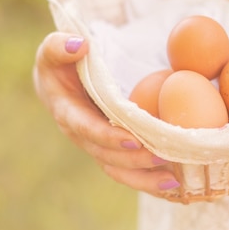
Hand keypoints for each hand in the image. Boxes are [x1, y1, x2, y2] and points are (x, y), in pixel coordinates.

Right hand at [33, 31, 180, 194]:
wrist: (61, 80)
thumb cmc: (60, 62)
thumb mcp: (52, 50)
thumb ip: (60, 46)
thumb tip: (80, 45)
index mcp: (67, 112)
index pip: (87, 129)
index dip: (108, 137)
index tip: (133, 141)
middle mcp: (83, 135)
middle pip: (107, 156)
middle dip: (134, 161)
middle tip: (163, 157)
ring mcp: (98, 144)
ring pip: (119, 170)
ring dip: (145, 180)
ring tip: (174, 184)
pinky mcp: (113, 148)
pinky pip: (129, 169)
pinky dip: (149, 179)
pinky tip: (176, 184)